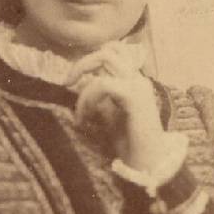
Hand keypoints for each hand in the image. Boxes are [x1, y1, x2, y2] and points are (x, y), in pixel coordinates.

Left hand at [69, 43, 167, 172]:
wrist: (147, 163)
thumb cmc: (129, 143)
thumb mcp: (108, 116)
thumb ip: (99, 99)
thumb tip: (81, 86)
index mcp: (134, 80)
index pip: (113, 52)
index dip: (91, 60)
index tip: (73, 81)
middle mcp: (138, 78)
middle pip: (108, 50)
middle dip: (82, 63)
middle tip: (67, 83)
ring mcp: (138, 85)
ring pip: (105, 58)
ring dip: (85, 82)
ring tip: (79, 111)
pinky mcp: (133, 96)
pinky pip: (102, 83)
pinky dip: (87, 98)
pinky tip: (84, 118)